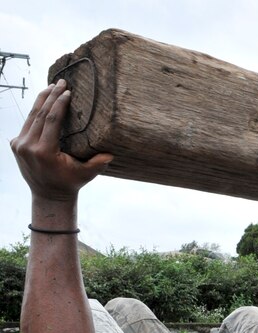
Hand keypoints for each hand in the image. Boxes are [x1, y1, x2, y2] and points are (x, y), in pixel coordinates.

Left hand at [11, 81, 112, 200]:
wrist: (48, 196)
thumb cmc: (70, 184)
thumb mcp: (86, 174)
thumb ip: (98, 163)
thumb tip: (111, 153)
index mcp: (43, 152)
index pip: (51, 121)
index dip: (59, 104)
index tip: (67, 91)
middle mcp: (27, 146)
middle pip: (39, 114)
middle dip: (51, 96)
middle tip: (61, 81)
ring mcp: (19, 144)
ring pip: (31, 116)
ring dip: (42, 100)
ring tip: (52, 86)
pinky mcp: (16, 144)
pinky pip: (28, 124)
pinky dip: (36, 111)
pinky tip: (44, 101)